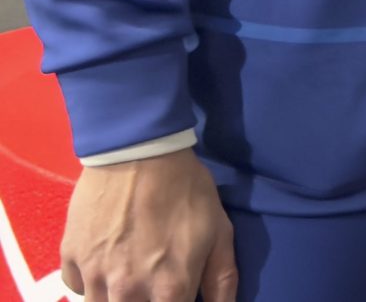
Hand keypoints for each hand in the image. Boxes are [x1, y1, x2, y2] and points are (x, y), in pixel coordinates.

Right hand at [59, 150, 236, 301]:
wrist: (139, 152)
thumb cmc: (186, 191)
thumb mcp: (219, 231)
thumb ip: (221, 279)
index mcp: (169, 288)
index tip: (174, 295)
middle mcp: (127, 291)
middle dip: (142, 301)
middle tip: (151, 280)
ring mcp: (94, 276)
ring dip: (115, 296)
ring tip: (130, 271)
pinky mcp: (70, 258)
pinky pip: (77, 287)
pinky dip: (91, 281)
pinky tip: (106, 261)